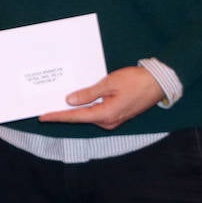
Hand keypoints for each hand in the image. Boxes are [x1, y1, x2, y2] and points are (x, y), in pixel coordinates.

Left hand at [37, 65, 165, 129]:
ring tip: (56, 103)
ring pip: (88, 116)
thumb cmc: (135, 81)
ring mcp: (113, 120)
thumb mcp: (108, 84)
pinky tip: (76, 101)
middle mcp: (109, 122)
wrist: (158, 83)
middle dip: (63, 113)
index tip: (43, 117)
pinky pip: (96, 113)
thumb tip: (70, 100)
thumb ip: (88, 93)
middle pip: (80, 118)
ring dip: (74, 110)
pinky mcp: (117, 115)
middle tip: (45, 107)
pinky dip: (85, 108)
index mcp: (106, 115)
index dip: (58, 116)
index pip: (76, 117)